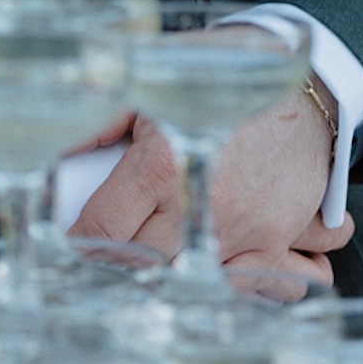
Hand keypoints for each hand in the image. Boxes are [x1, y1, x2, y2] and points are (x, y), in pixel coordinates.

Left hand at [70, 80, 351, 284]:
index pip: (103, 227)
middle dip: (115, 254)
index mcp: (162, 165)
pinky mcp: (274, 241)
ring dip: (162, 268)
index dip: (79, 237)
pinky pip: (242, 286)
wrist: (302, 85)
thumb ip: (100, 123)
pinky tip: (206, 267)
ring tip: (150, 249)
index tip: (73, 236)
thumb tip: (61, 154)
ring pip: (185, 277)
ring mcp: (241, 232)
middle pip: (140, 261)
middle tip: (106, 241)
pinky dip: (223, 283)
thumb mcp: (150, 85)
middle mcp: (201, 206)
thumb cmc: (225, 77)